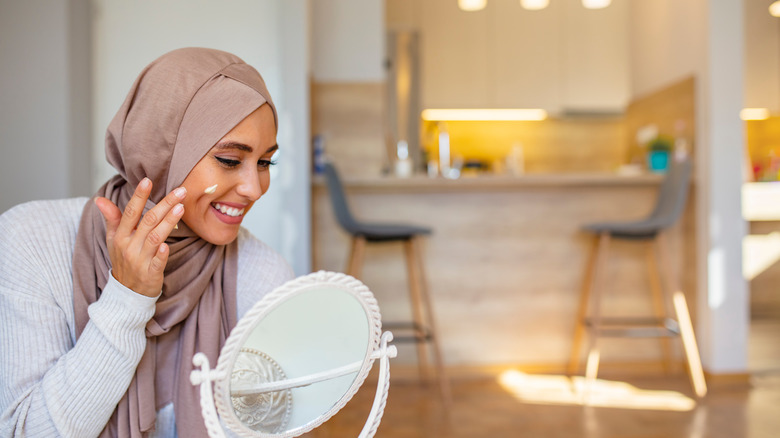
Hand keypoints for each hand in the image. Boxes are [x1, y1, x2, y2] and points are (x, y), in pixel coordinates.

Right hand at [94, 178, 186, 296]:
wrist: (127, 293)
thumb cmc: (123, 261)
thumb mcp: (113, 240)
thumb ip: (112, 218)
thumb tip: (99, 199)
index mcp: (120, 236)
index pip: (130, 212)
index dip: (139, 196)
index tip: (148, 180)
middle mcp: (129, 246)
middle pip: (148, 221)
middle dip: (165, 204)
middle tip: (180, 191)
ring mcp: (139, 260)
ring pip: (155, 238)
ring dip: (168, 222)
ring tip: (181, 207)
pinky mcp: (150, 274)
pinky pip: (157, 263)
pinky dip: (161, 254)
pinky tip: (168, 245)